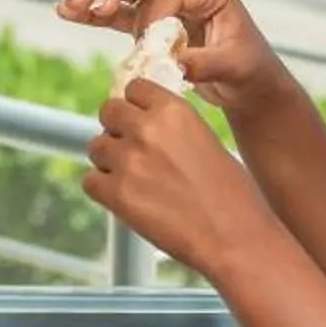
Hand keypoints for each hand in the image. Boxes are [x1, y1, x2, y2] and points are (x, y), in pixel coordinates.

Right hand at [58, 0, 296, 117]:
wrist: (248, 83)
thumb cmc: (248, 71)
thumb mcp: (234, 67)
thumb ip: (206, 62)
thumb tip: (176, 61)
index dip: (151, 16)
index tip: (145, 47)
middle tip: (90, 6)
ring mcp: (167, 0)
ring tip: (67, 6)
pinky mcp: (154, 20)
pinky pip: (120, 11)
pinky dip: (96, 13)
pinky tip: (68, 13)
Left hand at [84, 78, 278, 283]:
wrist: (234, 238)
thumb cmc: (231, 195)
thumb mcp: (205, 141)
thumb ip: (171, 129)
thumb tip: (142, 125)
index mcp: (174, 110)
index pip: (134, 88)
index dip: (135, 105)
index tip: (140, 120)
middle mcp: (147, 129)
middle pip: (108, 111)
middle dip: (117, 129)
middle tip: (132, 152)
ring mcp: (128, 161)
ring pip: (96, 147)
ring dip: (109, 161)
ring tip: (135, 181)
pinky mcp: (116, 194)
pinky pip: (90, 181)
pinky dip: (103, 190)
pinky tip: (127, 200)